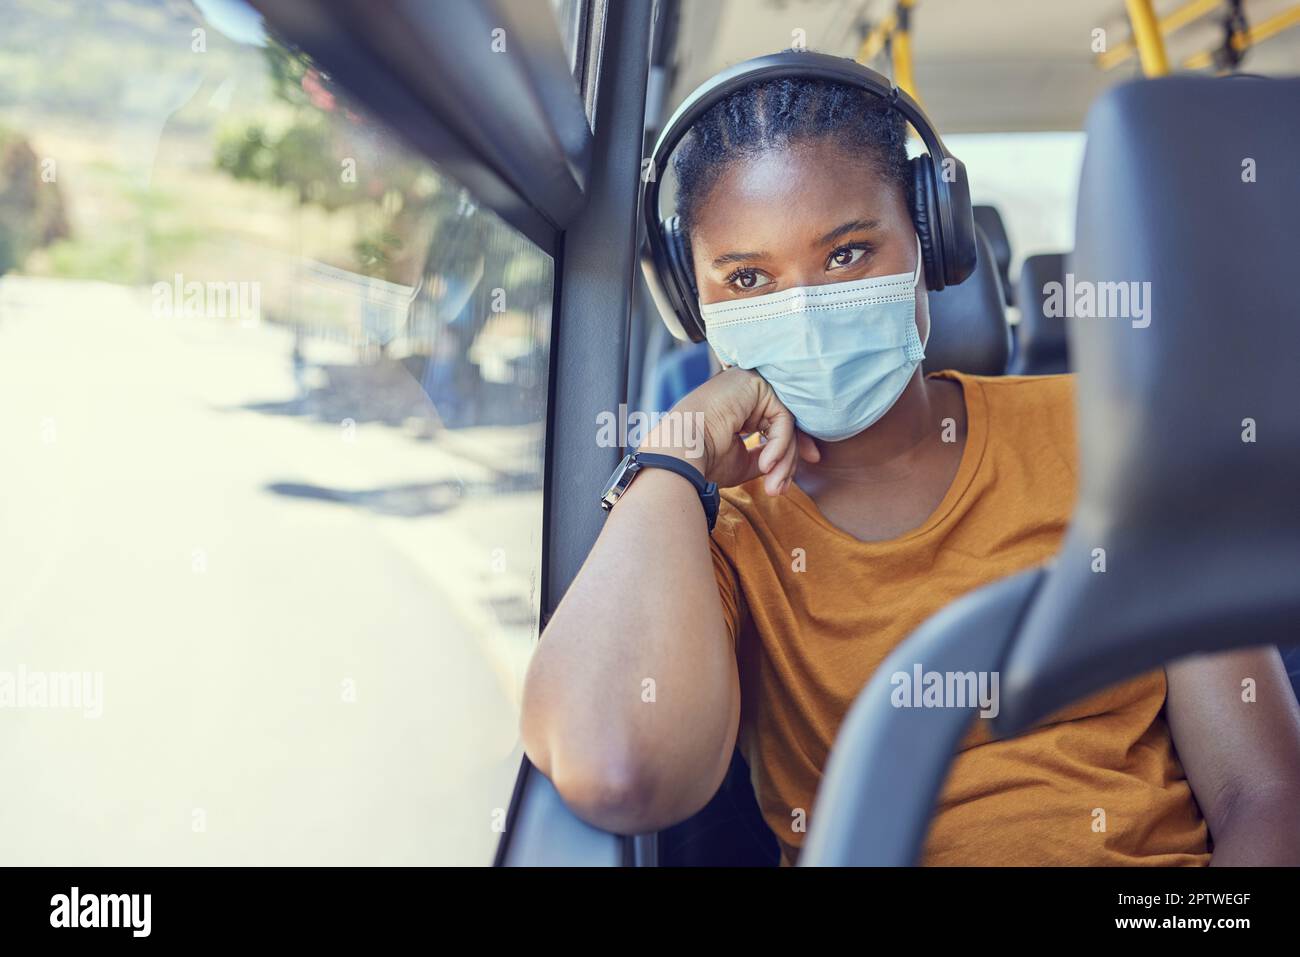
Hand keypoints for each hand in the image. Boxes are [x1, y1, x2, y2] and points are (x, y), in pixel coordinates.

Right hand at [643, 368, 819, 494]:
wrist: (681, 452)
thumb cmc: (704, 460)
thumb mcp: (742, 461)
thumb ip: (766, 455)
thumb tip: (786, 463)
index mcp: (738, 406)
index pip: (773, 424)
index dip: (788, 450)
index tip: (788, 479)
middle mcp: (744, 391)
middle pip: (781, 423)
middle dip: (789, 458)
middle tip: (782, 488)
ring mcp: (748, 384)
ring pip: (784, 422)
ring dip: (783, 458)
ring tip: (772, 483)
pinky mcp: (754, 383)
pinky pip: (782, 417)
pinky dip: (780, 445)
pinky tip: (765, 464)